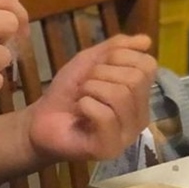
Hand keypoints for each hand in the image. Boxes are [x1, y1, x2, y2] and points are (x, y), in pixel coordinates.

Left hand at [26, 34, 157, 164]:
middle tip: (85, 86)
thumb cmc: (67, 93)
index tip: (97, 68)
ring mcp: (127, 135)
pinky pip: (106, 115)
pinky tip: (79, 111)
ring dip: (91, 89)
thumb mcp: (88, 62)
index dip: (119, 57)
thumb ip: (116, 48)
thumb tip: (147, 40)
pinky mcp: (110, 147)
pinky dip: (86, 105)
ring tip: (81, 98)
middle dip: (102, 73)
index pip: (148, 65)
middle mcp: (140, 116)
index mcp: (140, 95)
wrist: (40, 120)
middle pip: (135, 79)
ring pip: (121, 96)